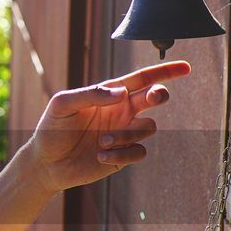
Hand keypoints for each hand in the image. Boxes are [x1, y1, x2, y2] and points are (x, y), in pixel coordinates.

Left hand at [28, 61, 191, 193]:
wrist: (45, 162)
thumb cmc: (51, 128)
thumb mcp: (63, 104)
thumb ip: (90, 94)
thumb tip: (121, 92)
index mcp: (109, 94)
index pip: (142, 79)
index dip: (165, 72)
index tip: (185, 68)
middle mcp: (121, 111)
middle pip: (154, 97)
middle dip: (158, 95)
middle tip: (151, 98)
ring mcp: (123, 133)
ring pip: (148, 127)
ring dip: (128, 133)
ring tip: (102, 141)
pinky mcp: (122, 156)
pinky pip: (139, 152)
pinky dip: (123, 154)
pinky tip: (100, 156)